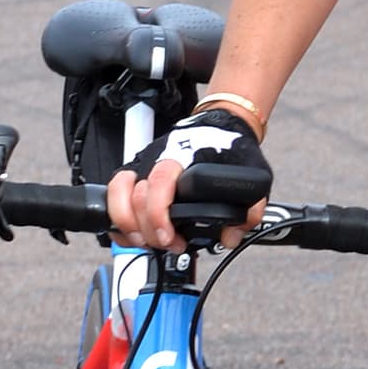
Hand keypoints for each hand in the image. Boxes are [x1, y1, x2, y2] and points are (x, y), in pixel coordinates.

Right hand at [107, 109, 271, 250]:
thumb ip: (250, 210)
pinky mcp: (137, 171)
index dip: (158, 215)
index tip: (168, 237)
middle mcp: (158, 159)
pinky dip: (118, 218)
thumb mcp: (252, 175)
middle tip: (166, 244)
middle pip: (136, 196)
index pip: (160, 183)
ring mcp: (144, 164)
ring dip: (126, 224)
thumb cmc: (232, 148)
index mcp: (184, 157)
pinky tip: (133, 234)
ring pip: (118, 192)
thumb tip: (230, 237)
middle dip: (148, 229)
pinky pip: (115, 195)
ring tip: (144, 241)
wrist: (222, 124)